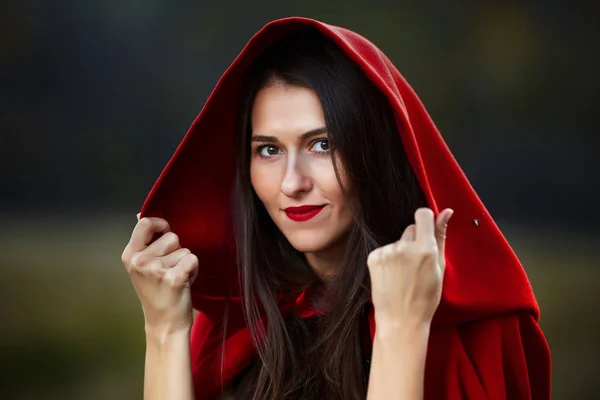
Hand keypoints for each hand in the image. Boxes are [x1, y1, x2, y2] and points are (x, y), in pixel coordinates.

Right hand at [121, 216, 198, 335]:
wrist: (165, 323)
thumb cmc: (157, 292)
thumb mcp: (143, 266)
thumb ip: (144, 241)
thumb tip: (140, 214)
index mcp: (130, 255)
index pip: (146, 223)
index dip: (161, 224)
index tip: (166, 234)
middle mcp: (140, 261)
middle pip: (172, 236)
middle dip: (176, 251)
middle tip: (170, 270)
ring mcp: (155, 270)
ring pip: (185, 250)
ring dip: (185, 262)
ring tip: (176, 278)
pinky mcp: (173, 278)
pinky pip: (193, 259)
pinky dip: (194, 270)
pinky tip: (184, 283)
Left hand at [367, 207, 452, 327]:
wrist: (400, 320)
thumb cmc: (425, 299)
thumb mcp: (440, 269)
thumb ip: (441, 237)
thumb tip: (446, 212)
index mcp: (425, 249)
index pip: (422, 214)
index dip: (426, 220)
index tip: (426, 230)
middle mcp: (404, 247)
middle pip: (411, 229)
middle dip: (415, 241)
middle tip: (417, 264)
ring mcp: (387, 252)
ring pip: (398, 241)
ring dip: (401, 252)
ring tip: (404, 274)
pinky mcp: (373, 258)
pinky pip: (385, 250)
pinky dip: (389, 259)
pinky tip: (393, 276)